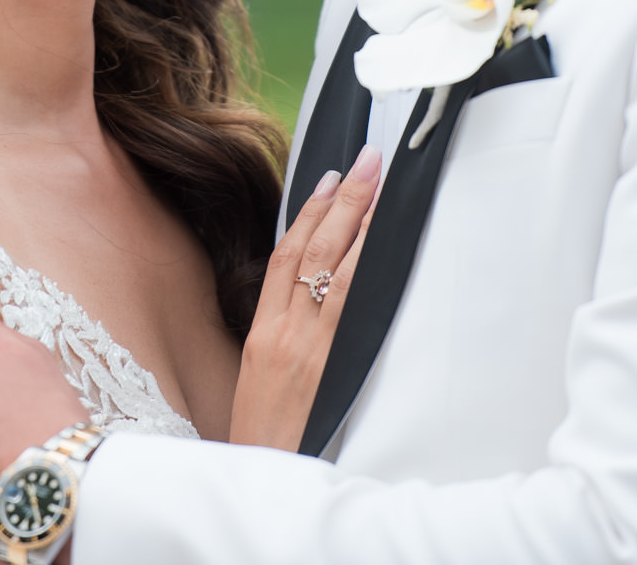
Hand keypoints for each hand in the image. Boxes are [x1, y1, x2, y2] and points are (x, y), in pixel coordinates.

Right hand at [229, 144, 381, 449]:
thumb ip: (280, 338)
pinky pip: (346, 305)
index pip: (282, 256)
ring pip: (330, 268)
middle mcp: (281, 331)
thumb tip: (309, 299)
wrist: (260, 475)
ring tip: (378, 184)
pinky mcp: (326, 365)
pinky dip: (362, 267)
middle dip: (340, 200)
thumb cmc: (263, 435)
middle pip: (308, 249)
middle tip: (366, 160)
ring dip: (358, 220)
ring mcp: (304, 346)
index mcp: (261, 333)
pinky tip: (379, 242)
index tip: (326, 178)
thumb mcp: (258, 379)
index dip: (305, 212)